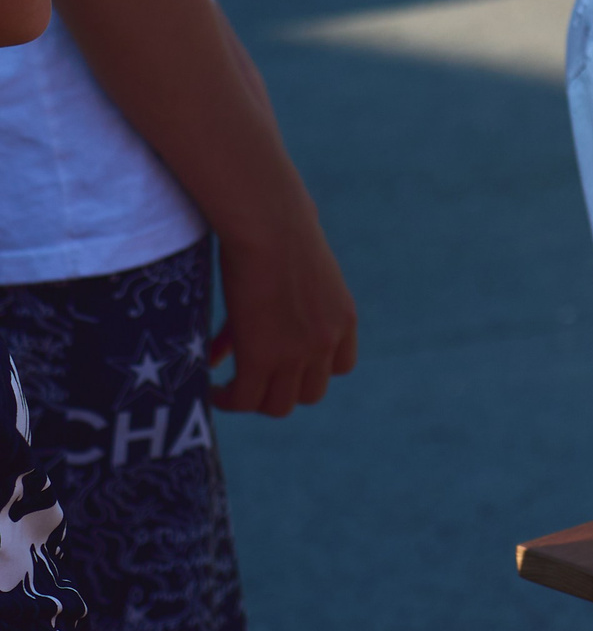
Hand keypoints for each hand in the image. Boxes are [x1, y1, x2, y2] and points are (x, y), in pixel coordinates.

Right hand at [208, 205, 358, 416]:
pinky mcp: (262, 357)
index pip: (340, 367)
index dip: (312, 370)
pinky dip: (227, 400)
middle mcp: (327, 342)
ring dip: (253, 400)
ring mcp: (298, 353)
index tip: (286, 365)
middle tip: (251, 380)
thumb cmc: (276, 233)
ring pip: (278, 405)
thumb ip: (277, 310)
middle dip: (281, 390)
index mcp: (344, 319)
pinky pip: (243, 399)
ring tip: (228, 390)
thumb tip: (240, 336)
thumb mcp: (292, 277)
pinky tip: (210, 389)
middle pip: (310, 394)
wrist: (269, 225)